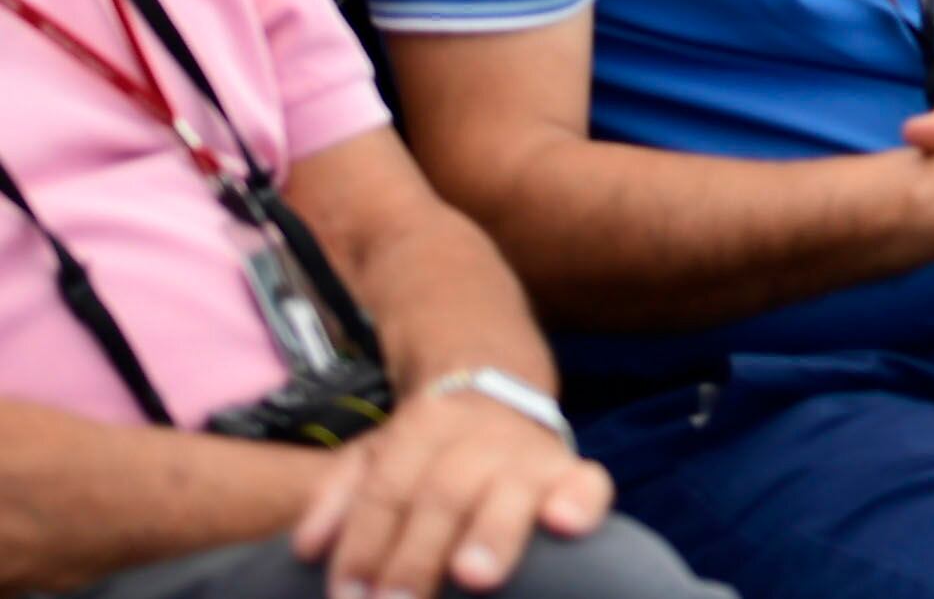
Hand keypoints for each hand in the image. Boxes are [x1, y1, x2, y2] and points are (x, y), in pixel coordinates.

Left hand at [293, 386, 611, 598]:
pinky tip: (564, 525)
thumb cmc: (429, 452)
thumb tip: (306, 548)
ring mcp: (529, 454)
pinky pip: (588, 483)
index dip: (363, 545)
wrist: (501, 394)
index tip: (348, 597)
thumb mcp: (376, 455)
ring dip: (491, 534)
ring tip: (474, 578)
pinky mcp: (573, 472)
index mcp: (423, 428)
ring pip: (510, 489)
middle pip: (444, 493)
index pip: (386, 490)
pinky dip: (579, 503)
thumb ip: (337, 498)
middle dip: (417, 554)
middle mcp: (478, 437)